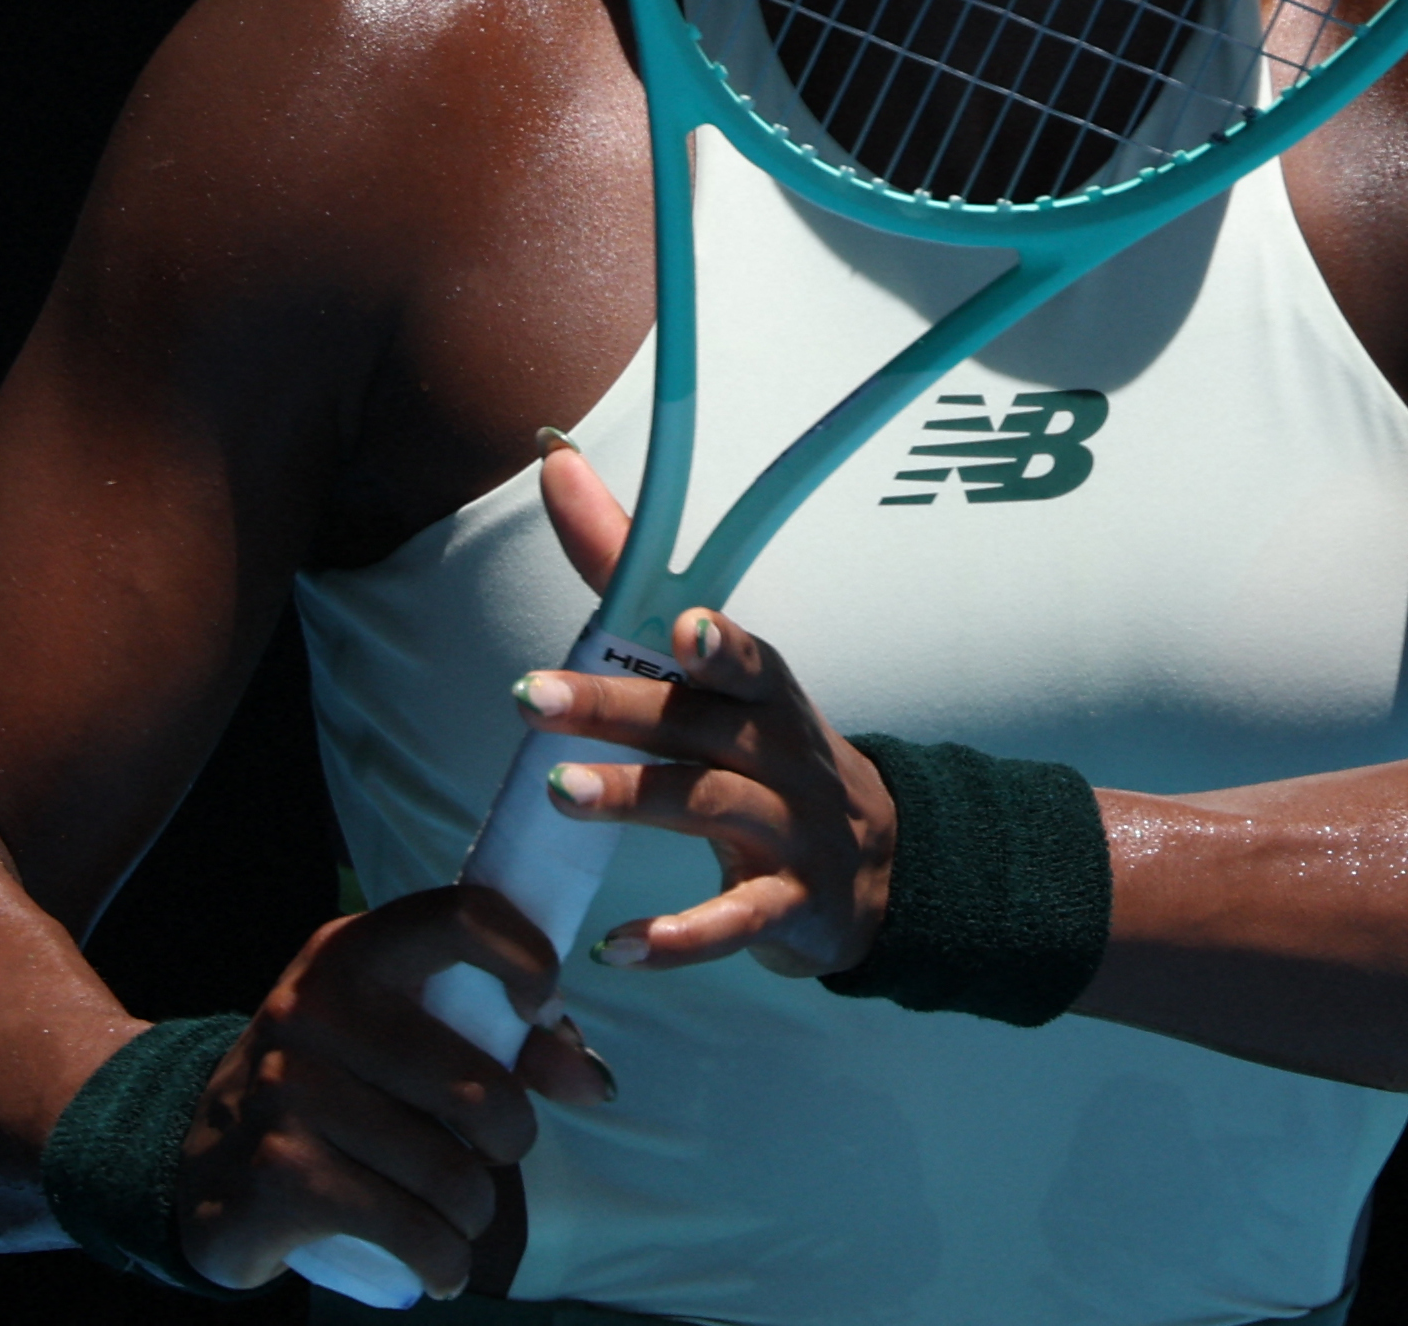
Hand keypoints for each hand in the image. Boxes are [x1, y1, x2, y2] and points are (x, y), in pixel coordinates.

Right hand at [168, 884, 617, 1297]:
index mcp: (353, 951)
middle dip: (513, 1140)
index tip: (541, 1011)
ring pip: (451, 1173)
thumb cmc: (333, 1089)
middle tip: (498, 1155)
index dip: (527, 959)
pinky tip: (440, 1263)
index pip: (463, 915)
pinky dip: (444, 1259)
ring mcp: (290, 1090)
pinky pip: (409, 1228)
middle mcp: (314, 1007)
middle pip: (478, 1088)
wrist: (199, 1163)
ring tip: (459, 1214)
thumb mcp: (391, 1034)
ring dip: (475, 1211)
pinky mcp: (281, 1173)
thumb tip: (590, 1079)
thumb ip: (495, 1037)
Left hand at [529, 434, 899, 979]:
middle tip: (530, 698)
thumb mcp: (715, 671)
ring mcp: (794, 835)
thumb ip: (628, 573)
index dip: (725, 645)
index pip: (751, 659)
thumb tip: (554, 459)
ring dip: (638, 800)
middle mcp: (786, 755)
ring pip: (714, 811)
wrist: (877, 867)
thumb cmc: (767, 750)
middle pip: (703, 728)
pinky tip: (616, 948)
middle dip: (619, 710)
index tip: (686, 628)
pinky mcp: (790, 911)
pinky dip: (679, 937)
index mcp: (767, 694)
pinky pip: (734, 923)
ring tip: (559, 794)